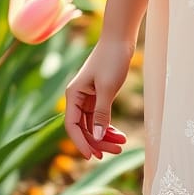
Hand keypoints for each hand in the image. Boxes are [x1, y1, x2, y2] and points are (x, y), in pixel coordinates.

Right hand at [64, 38, 133, 158]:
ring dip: (105, 136)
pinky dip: (109, 126)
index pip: (72, 126)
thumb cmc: (112, 59)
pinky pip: (100, 116)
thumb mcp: (108, 88)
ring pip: (93, 124)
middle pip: (83, 127)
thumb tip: (97, 138)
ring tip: (122, 145)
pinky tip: (120, 135)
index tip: (93, 156)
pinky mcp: (99, 95)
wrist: (121, 38)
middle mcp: (77, 98)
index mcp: (73, 95)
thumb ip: (102, 113)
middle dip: (98, 141)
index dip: (81, 142)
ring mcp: (88, 97)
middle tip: (115, 152)